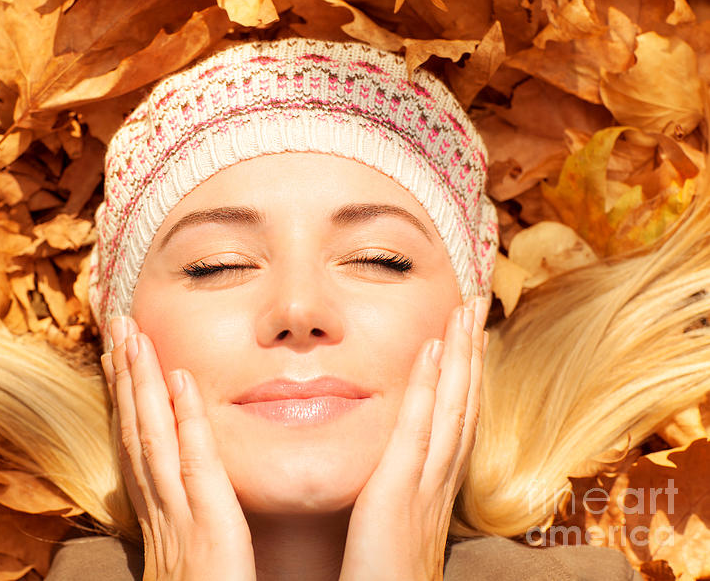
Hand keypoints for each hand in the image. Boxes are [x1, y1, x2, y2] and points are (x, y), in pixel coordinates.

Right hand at [105, 316, 256, 580]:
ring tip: (133, 334)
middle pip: (137, 432)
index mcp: (161, 521)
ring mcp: (180, 522)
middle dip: (125, 375)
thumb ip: (182, 531)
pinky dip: (184, 423)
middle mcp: (162, 515)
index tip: (122, 353)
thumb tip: (174, 498)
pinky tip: (179, 382)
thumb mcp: (186, 567)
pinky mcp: (211, 533)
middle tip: (116, 322)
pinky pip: (196, 468)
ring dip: (141, 384)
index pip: (140, 446)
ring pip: (153, 439)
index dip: (129, 397)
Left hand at [338, 297, 489, 580]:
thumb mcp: (394, 527)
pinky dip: (428, 386)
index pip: (454, 420)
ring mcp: (424, 484)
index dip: (464, 376)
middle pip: (462, 403)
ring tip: (465, 312)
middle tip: (476, 306)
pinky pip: (417, 428)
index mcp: (434, 487)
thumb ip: (395, 495)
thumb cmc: (382, 579)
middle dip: (471, 353)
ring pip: (451, 407)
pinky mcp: (399, 491)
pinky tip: (431, 349)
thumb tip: (391, 477)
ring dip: (460, 356)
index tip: (467, 337)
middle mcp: (438, 480)